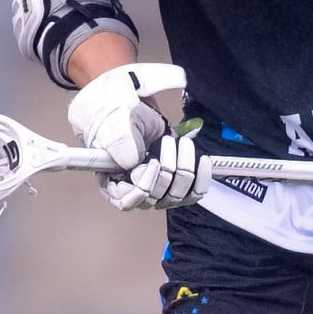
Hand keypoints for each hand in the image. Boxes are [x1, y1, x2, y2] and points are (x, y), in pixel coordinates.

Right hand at [66, 62, 201, 210]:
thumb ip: (118, 140)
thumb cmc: (119, 119)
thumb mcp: (114, 124)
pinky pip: (194, 193)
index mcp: (111, 182)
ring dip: (183, 168)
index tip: (153, 163)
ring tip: (177, 143)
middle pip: (156, 199)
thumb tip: (131, 161)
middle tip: (165, 142)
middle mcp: (133, 190)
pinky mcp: (175, 183)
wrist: (134, 112)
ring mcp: (156, 188)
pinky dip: (201, 177)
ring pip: (176, 196)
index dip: (143, 185)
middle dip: (167, 170)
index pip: (126, 201)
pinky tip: (201, 160)